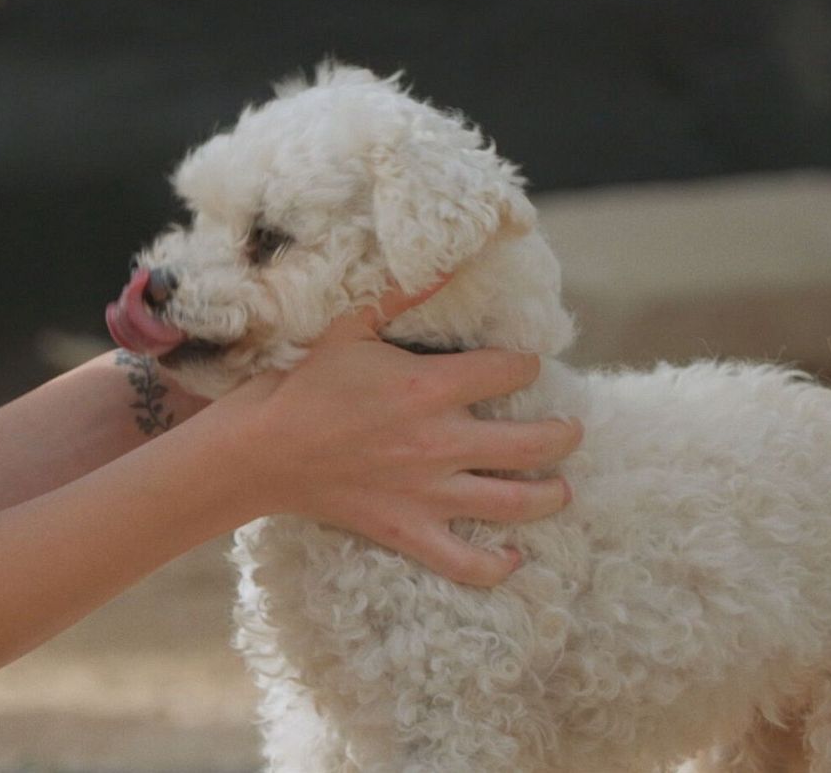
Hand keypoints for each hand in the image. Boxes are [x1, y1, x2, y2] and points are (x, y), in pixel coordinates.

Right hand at [205, 285, 580, 586]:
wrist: (262, 449)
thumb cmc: (305, 385)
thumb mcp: (351, 327)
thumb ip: (402, 296)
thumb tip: (445, 264)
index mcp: (429, 388)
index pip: (509, 370)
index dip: (527, 364)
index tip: (526, 365)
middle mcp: (440, 442)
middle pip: (534, 443)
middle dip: (563, 434)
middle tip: (568, 429)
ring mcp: (428, 492)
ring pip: (516, 502)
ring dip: (550, 495)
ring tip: (560, 488)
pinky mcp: (408, 529)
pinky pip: (466, 562)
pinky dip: (497, 567)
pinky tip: (514, 558)